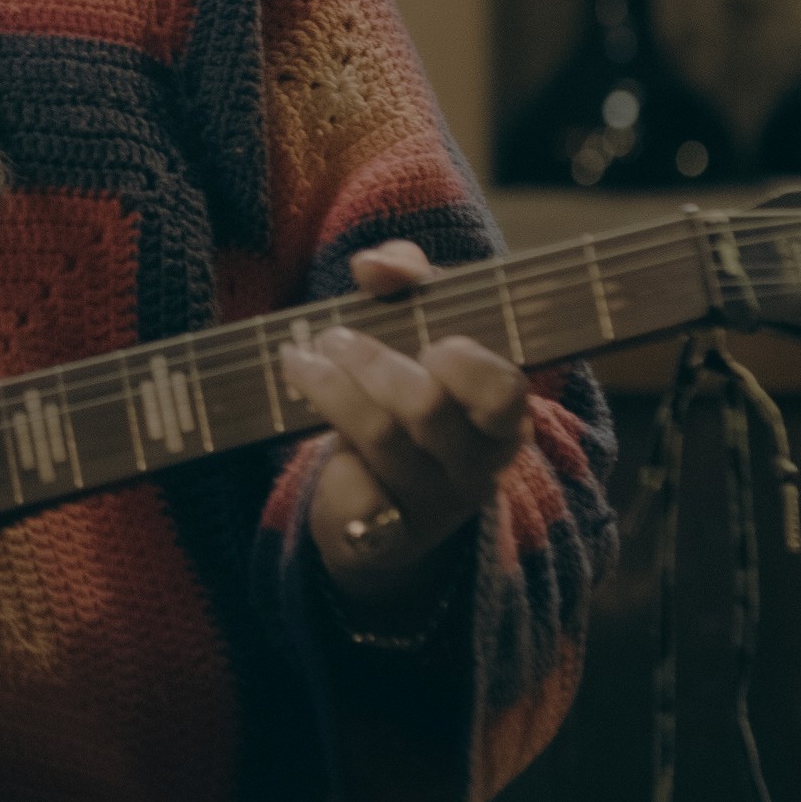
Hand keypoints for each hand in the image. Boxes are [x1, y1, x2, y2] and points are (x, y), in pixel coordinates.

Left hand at [278, 240, 532, 611]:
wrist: (386, 502)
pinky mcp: (387, 535)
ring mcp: (433, 505)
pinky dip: (326, 453)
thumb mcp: (421, 330)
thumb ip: (408, 283)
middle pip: (426, 408)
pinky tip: (304, 420)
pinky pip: (355, 490)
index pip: (503, 391)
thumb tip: (374, 266)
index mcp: (501, 417)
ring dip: (328, 388)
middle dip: (370, 361)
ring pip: (379, 438)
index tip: (430, 341)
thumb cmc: (411, 394)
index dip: (465, 362)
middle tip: (331, 337)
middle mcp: (476, 466)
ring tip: (297, 359)